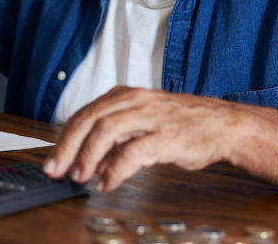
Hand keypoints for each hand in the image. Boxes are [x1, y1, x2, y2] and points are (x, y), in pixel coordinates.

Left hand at [43, 86, 237, 190]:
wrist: (224, 125)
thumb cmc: (182, 124)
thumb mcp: (142, 123)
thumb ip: (115, 139)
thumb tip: (87, 161)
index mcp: (126, 95)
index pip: (85, 113)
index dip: (65, 137)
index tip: (53, 159)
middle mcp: (135, 101)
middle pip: (90, 119)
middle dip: (67, 146)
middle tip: (56, 170)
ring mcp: (151, 117)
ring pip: (107, 131)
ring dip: (87, 156)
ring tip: (80, 176)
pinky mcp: (167, 137)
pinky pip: (133, 152)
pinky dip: (115, 170)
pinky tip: (108, 183)